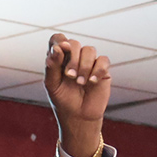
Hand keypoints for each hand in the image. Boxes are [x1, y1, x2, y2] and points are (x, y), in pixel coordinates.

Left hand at [44, 34, 111, 156]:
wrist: (78, 117)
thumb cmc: (62, 100)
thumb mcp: (52, 85)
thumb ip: (52, 66)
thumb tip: (59, 48)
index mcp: (59, 58)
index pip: (58, 39)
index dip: (60, 40)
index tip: (62, 49)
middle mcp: (74, 57)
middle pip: (74, 43)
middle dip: (72, 58)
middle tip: (69, 76)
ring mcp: (89, 62)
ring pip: (90, 50)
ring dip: (84, 66)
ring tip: (80, 83)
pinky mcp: (102, 70)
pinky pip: (103, 60)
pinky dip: (97, 70)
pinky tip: (92, 82)